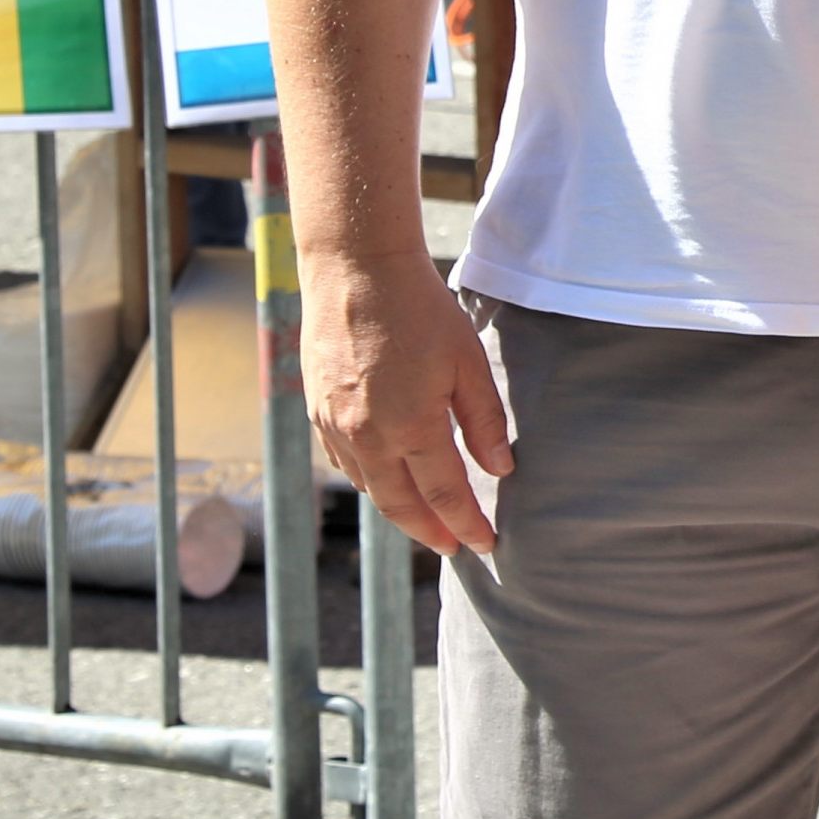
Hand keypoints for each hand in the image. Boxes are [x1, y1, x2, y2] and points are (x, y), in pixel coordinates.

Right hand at [302, 242, 511, 554]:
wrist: (355, 270)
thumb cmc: (420, 309)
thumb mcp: (467, 360)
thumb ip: (484, 419)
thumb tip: (500, 469)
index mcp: (411, 425)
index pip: (444, 495)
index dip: (467, 524)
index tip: (485, 543)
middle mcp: (368, 436)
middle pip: (401, 505)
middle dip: (430, 532)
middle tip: (454, 547)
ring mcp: (336, 427)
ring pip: (370, 488)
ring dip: (399, 511)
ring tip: (426, 521)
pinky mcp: (317, 412)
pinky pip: (345, 464)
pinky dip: (369, 482)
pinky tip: (386, 481)